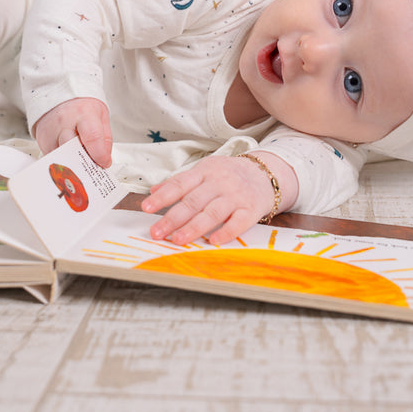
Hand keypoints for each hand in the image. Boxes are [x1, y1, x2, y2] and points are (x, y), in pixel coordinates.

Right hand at [32, 97, 112, 167]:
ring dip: (72, 160)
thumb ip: (105, 139)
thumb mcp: (100, 115)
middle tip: (90, 162)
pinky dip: (62, 157)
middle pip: (73, 150)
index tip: (103, 163)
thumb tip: (104, 160)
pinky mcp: (42, 139)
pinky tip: (67, 150)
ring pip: (62, 156)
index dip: (99, 155)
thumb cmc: (81, 105)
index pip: (92, 138)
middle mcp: (64, 121)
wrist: (58, 93)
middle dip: (84, 160)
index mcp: (83, 113)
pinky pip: (53, 156)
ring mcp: (50, 131)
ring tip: (79, 155)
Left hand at [141, 152, 294, 244]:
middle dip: (173, 218)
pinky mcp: (251, 209)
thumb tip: (153, 190)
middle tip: (156, 232)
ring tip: (177, 239)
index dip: (162, 196)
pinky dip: (226, 232)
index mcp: (204, 172)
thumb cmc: (229, 175)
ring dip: (194, 227)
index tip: (146, 208)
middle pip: (193, 201)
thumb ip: (180, 182)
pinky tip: (213, 240)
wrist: (267, 174)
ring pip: (212, 212)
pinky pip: (238, 222)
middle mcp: (219, 182)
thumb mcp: (204, 171)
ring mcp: (236, 196)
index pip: (180, 184)